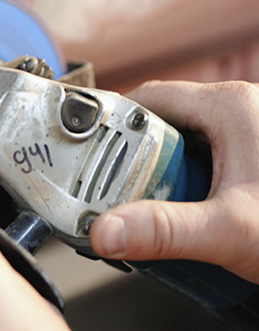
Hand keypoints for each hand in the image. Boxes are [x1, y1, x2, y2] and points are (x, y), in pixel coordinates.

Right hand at [90, 80, 258, 282]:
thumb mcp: (230, 230)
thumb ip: (163, 231)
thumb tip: (106, 232)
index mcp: (230, 106)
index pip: (149, 98)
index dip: (113, 125)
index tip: (89, 153)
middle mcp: (241, 110)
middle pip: (164, 123)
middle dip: (137, 159)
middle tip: (121, 192)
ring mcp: (251, 133)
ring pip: (185, 143)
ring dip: (164, 175)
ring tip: (156, 207)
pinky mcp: (256, 156)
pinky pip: (208, 159)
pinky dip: (190, 183)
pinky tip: (190, 213)